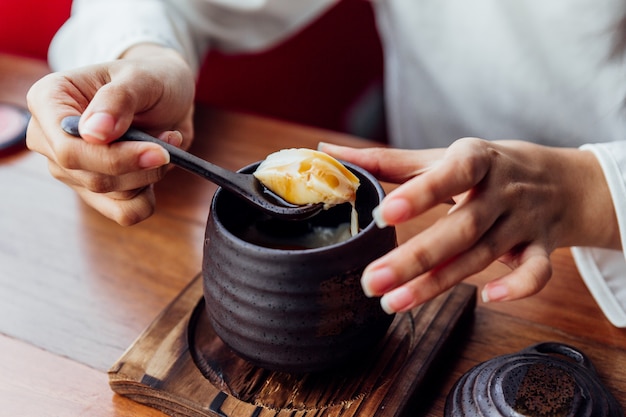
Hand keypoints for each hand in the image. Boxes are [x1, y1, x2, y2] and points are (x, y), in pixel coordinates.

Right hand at [26, 44, 195, 224]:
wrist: (167, 94)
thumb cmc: (151, 79)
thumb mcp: (142, 77)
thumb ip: (118, 100)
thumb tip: (93, 133)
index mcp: (48, 100)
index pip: (68, 149)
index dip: (114, 157)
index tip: (156, 149)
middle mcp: (50, 138)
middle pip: (91, 177)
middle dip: (140, 166)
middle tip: (170, 142)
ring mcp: (70, 169)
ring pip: (112, 196)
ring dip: (150, 175)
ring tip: (165, 142)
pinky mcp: (95, 191)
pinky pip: (124, 213)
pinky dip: (149, 196)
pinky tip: (156, 167)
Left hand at [320, 139, 617, 312]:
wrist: (557, 179)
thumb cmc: (485, 166)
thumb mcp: (442, 156)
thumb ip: (387, 160)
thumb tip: (327, 150)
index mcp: (475, 160)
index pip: (450, 174)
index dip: (419, 194)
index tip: (383, 214)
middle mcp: (500, 192)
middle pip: (459, 229)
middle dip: (415, 258)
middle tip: (371, 281)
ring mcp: (522, 222)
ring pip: (481, 256)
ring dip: (437, 283)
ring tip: (391, 302)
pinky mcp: (540, 248)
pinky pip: (536, 272)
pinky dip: (518, 288)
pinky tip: (486, 298)